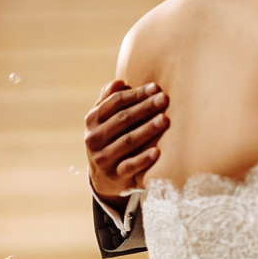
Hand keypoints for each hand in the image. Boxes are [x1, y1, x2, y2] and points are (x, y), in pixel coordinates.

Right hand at [84, 79, 168, 205]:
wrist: (103, 176)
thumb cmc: (110, 137)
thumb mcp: (104, 119)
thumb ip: (109, 99)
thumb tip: (120, 82)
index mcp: (92, 120)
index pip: (115, 102)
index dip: (135, 94)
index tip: (155, 87)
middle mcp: (94, 138)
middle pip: (122, 119)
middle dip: (145, 107)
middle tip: (163, 99)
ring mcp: (103, 158)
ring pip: (127, 141)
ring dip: (147, 130)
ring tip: (164, 120)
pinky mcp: (114, 175)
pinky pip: (130, 166)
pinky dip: (143, 159)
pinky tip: (158, 152)